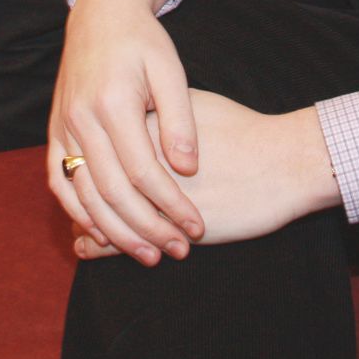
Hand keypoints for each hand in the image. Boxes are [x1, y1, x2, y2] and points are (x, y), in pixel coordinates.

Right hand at [48, 0, 205, 265]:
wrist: (100, 13)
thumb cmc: (143, 40)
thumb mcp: (171, 70)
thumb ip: (180, 120)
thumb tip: (187, 169)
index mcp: (113, 103)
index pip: (144, 172)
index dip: (172, 205)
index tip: (197, 226)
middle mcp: (81, 120)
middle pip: (113, 192)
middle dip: (147, 228)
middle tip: (176, 251)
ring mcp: (62, 127)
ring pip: (84, 195)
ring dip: (114, 230)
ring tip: (147, 253)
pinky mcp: (54, 131)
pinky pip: (60, 182)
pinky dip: (79, 212)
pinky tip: (103, 232)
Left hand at [72, 94, 340, 260]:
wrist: (282, 162)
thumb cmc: (245, 134)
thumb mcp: (198, 111)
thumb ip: (165, 120)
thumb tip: (142, 120)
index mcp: (149, 128)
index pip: (103, 150)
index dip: (87, 165)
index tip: (82, 172)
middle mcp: (142, 159)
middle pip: (96, 180)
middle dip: (84, 200)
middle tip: (77, 215)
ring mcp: (151, 193)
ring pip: (101, 211)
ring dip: (89, 224)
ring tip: (82, 237)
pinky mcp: (163, 224)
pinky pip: (116, 239)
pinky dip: (99, 245)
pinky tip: (89, 247)